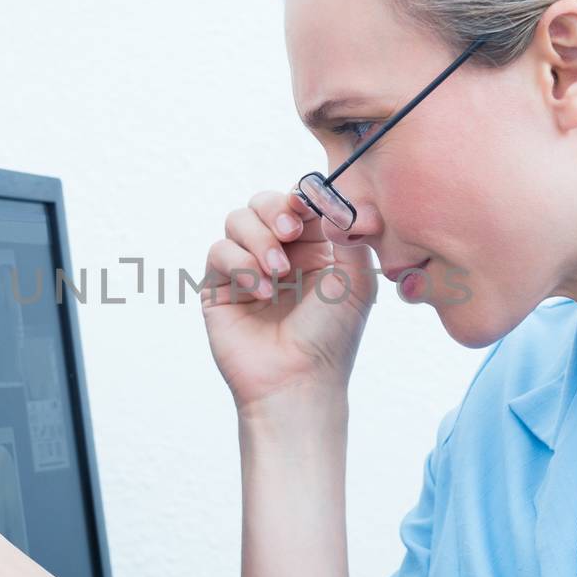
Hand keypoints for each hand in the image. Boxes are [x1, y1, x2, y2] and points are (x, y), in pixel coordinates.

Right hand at [201, 189, 375, 411]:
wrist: (298, 380)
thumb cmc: (331, 338)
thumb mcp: (357, 282)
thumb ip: (351, 234)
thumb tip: (331, 200)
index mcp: (314, 249)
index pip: (299, 203)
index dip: (301, 196)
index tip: (306, 205)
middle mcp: (278, 254)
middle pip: (263, 202)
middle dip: (275, 210)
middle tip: (290, 233)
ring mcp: (247, 268)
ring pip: (237, 220)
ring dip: (259, 240)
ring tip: (278, 273)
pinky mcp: (219, 287)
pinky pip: (219, 251)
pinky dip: (241, 264)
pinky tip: (262, 292)